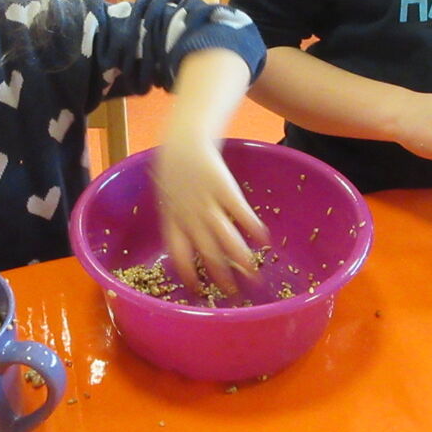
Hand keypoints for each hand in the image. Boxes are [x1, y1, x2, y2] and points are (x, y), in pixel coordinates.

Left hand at [154, 134, 267, 296]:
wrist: (184, 137)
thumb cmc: (174, 165)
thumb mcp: (167, 194)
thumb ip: (177, 215)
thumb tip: (186, 236)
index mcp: (173, 218)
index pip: (179, 254)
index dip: (188, 273)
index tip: (198, 290)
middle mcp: (190, 216)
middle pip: (206, 252)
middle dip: (220, 275)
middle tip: (232, 293)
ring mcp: (208, 203)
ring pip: (225, 238)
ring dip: (240, 259)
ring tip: (253, 276)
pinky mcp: (225, 189)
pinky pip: (240, 213)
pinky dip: (253, 228)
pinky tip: (264, 241)